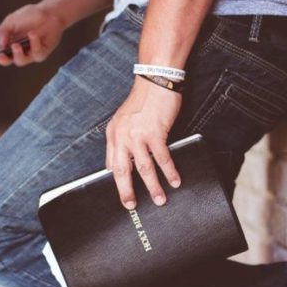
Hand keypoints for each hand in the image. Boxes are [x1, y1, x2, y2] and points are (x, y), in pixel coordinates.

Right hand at [0, 3, 66, 72]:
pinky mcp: (41, 54)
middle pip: (7, 61)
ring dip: (17, 54)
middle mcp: (17, 51)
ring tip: (16, 45)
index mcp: (7, 44)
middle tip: (0, 55)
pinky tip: (33, 35)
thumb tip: (1, 44)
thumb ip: (3, 31)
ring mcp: (29, 54)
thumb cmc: (29, 16)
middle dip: (2, 60)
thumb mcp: (11, 20)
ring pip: (20, 61)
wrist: (49, 12)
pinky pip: (36, 54)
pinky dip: (34, 43)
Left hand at [105, 77, 182, 208]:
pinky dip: (169, 171)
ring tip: (160, 199)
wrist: (156, 80)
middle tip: (131, 205)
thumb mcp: (125, 119)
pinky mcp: (155, 133)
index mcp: (113, 134)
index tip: (122, 194)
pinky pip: (162, 158)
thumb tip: (128, 160)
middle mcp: (122, 136)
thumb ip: (124, 139)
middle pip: (123, 171)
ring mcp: (138, 136)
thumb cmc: (144, 100)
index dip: (117, 181)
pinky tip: (174, 180)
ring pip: (144, 169)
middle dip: (127, 191)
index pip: (112, 164)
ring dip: (153, 187)